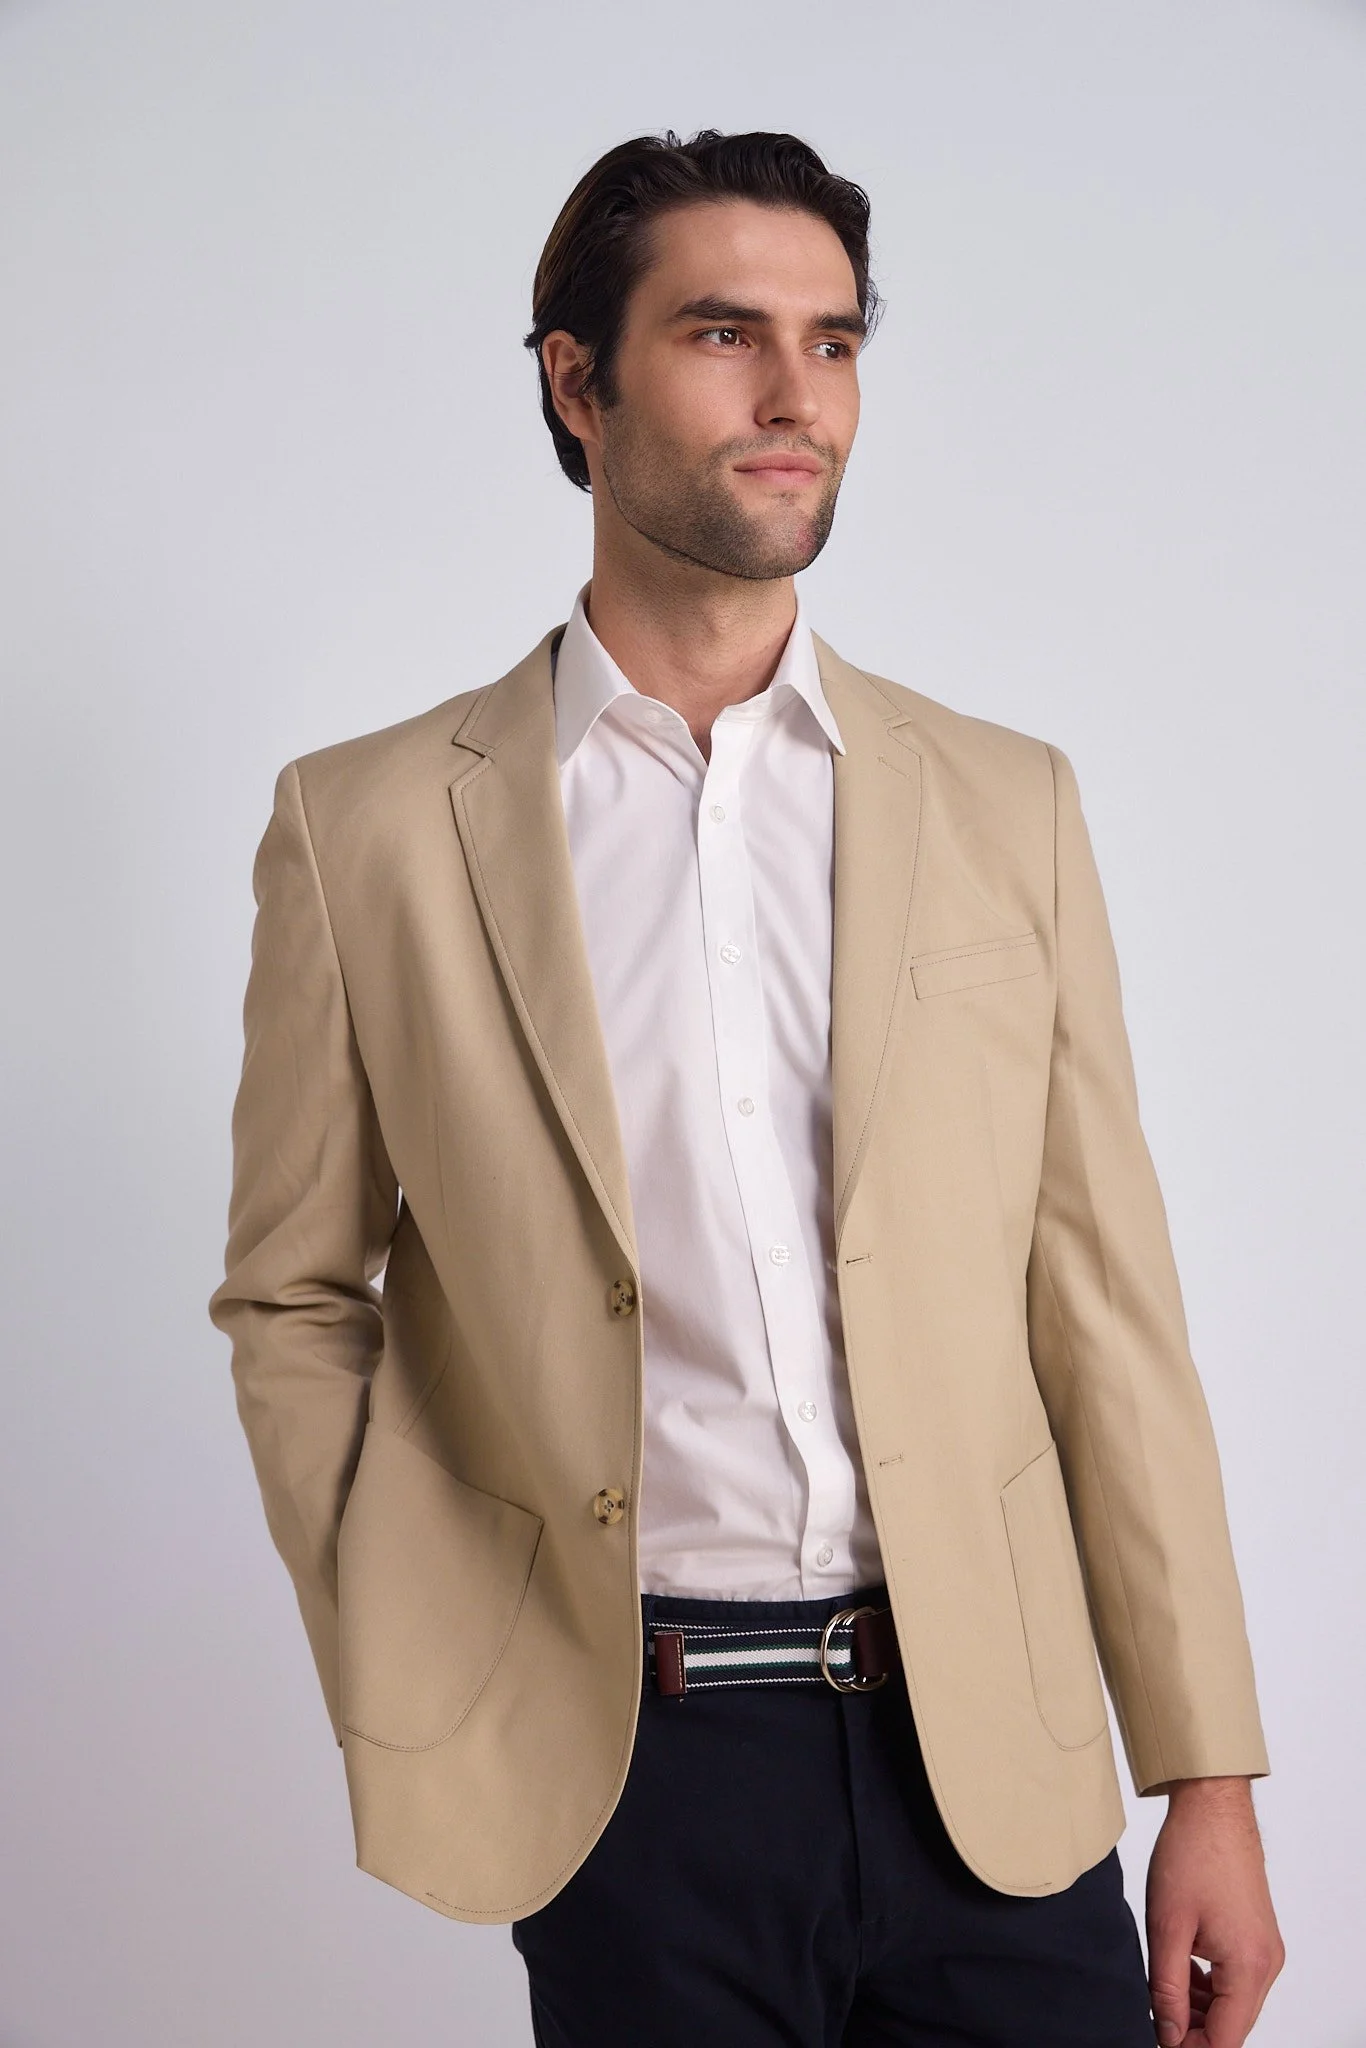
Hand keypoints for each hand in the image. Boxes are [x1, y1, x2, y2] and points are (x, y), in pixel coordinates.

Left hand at [1145, 1777, 1283, 2045]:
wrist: (1213, 1806)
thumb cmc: (1191, 1854)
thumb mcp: (1167, 1927)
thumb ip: (1168, 1989)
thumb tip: (1169, 2035)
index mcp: (1249, 1967)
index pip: (1224, 2040)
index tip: (1159, 2041)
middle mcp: (1267, 1964)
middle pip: (1233, 2026)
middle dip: (1194, 2032)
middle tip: (1156, 2019)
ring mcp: (1266, 1950)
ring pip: (1235, 2005)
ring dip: (1201, 2010)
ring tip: (1163, 1994)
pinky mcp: (1258, 1938)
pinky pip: (1237, 1980)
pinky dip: (1211, 1987)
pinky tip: (1182, 1973)